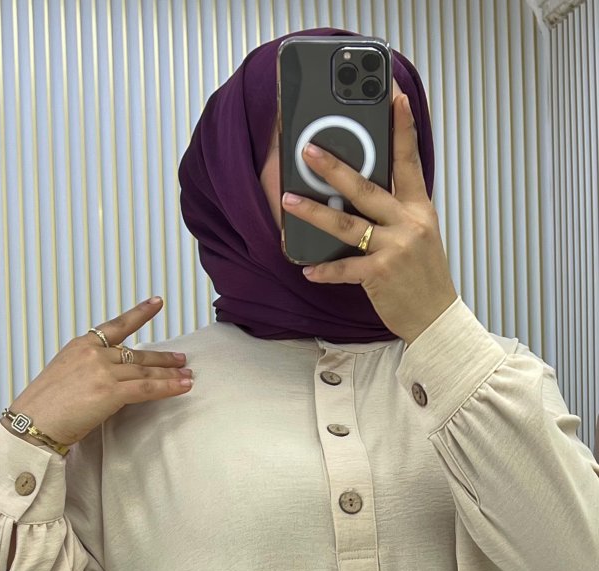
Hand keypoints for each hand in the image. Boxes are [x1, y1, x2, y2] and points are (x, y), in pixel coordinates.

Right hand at [7, 297, 191, 447]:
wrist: (31, 423)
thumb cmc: (41, 407)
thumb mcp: (62, 375)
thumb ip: (86, 370)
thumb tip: (105, 378)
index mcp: (80, 345)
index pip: (116, 325)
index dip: (140, 313)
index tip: (156, 303)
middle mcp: (94, 353)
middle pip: (137, 353)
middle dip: (162, 358)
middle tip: (180, 359)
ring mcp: (103, 371)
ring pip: (145, 370)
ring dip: (170, 374)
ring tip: (187, 375)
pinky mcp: (111, 391)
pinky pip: (147, 387)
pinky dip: (168, 387)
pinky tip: (183, 386)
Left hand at [280, 93, 457, 343]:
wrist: (436, 316)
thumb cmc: (423, 276)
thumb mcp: (419, 236)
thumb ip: (395, 213)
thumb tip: (358, 195)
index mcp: (419, 209)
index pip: (410, 161)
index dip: (403, 128)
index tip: (394, 99)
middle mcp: (408, 223)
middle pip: (367, 188)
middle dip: (335, 168)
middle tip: (309, 150)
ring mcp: (395, 248)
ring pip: (348, 225)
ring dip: (315, 213)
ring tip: (289, 202)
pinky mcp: (381, 274)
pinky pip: (345, 269)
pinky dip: (325, 269)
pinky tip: (306, 268)